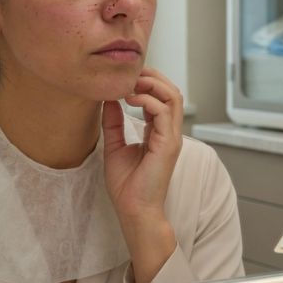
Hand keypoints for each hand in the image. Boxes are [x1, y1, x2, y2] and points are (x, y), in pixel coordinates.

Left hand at [101, 67, 182, 282]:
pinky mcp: (169, 144)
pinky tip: (129, 98)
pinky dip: (148, 99)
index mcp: (158, 131)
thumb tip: (109, 100)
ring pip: (173, 96)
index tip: (123, 77)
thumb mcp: (114, 146)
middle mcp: (169, 131)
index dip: (145, 82)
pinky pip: (164, 111)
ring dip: (152, 83)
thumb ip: (114, 123)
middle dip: (152, 76)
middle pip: (171, 90)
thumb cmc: (127, 186)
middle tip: (129, 72)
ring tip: (130, 82)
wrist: (134, 210)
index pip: (160, 97)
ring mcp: (171, 137)